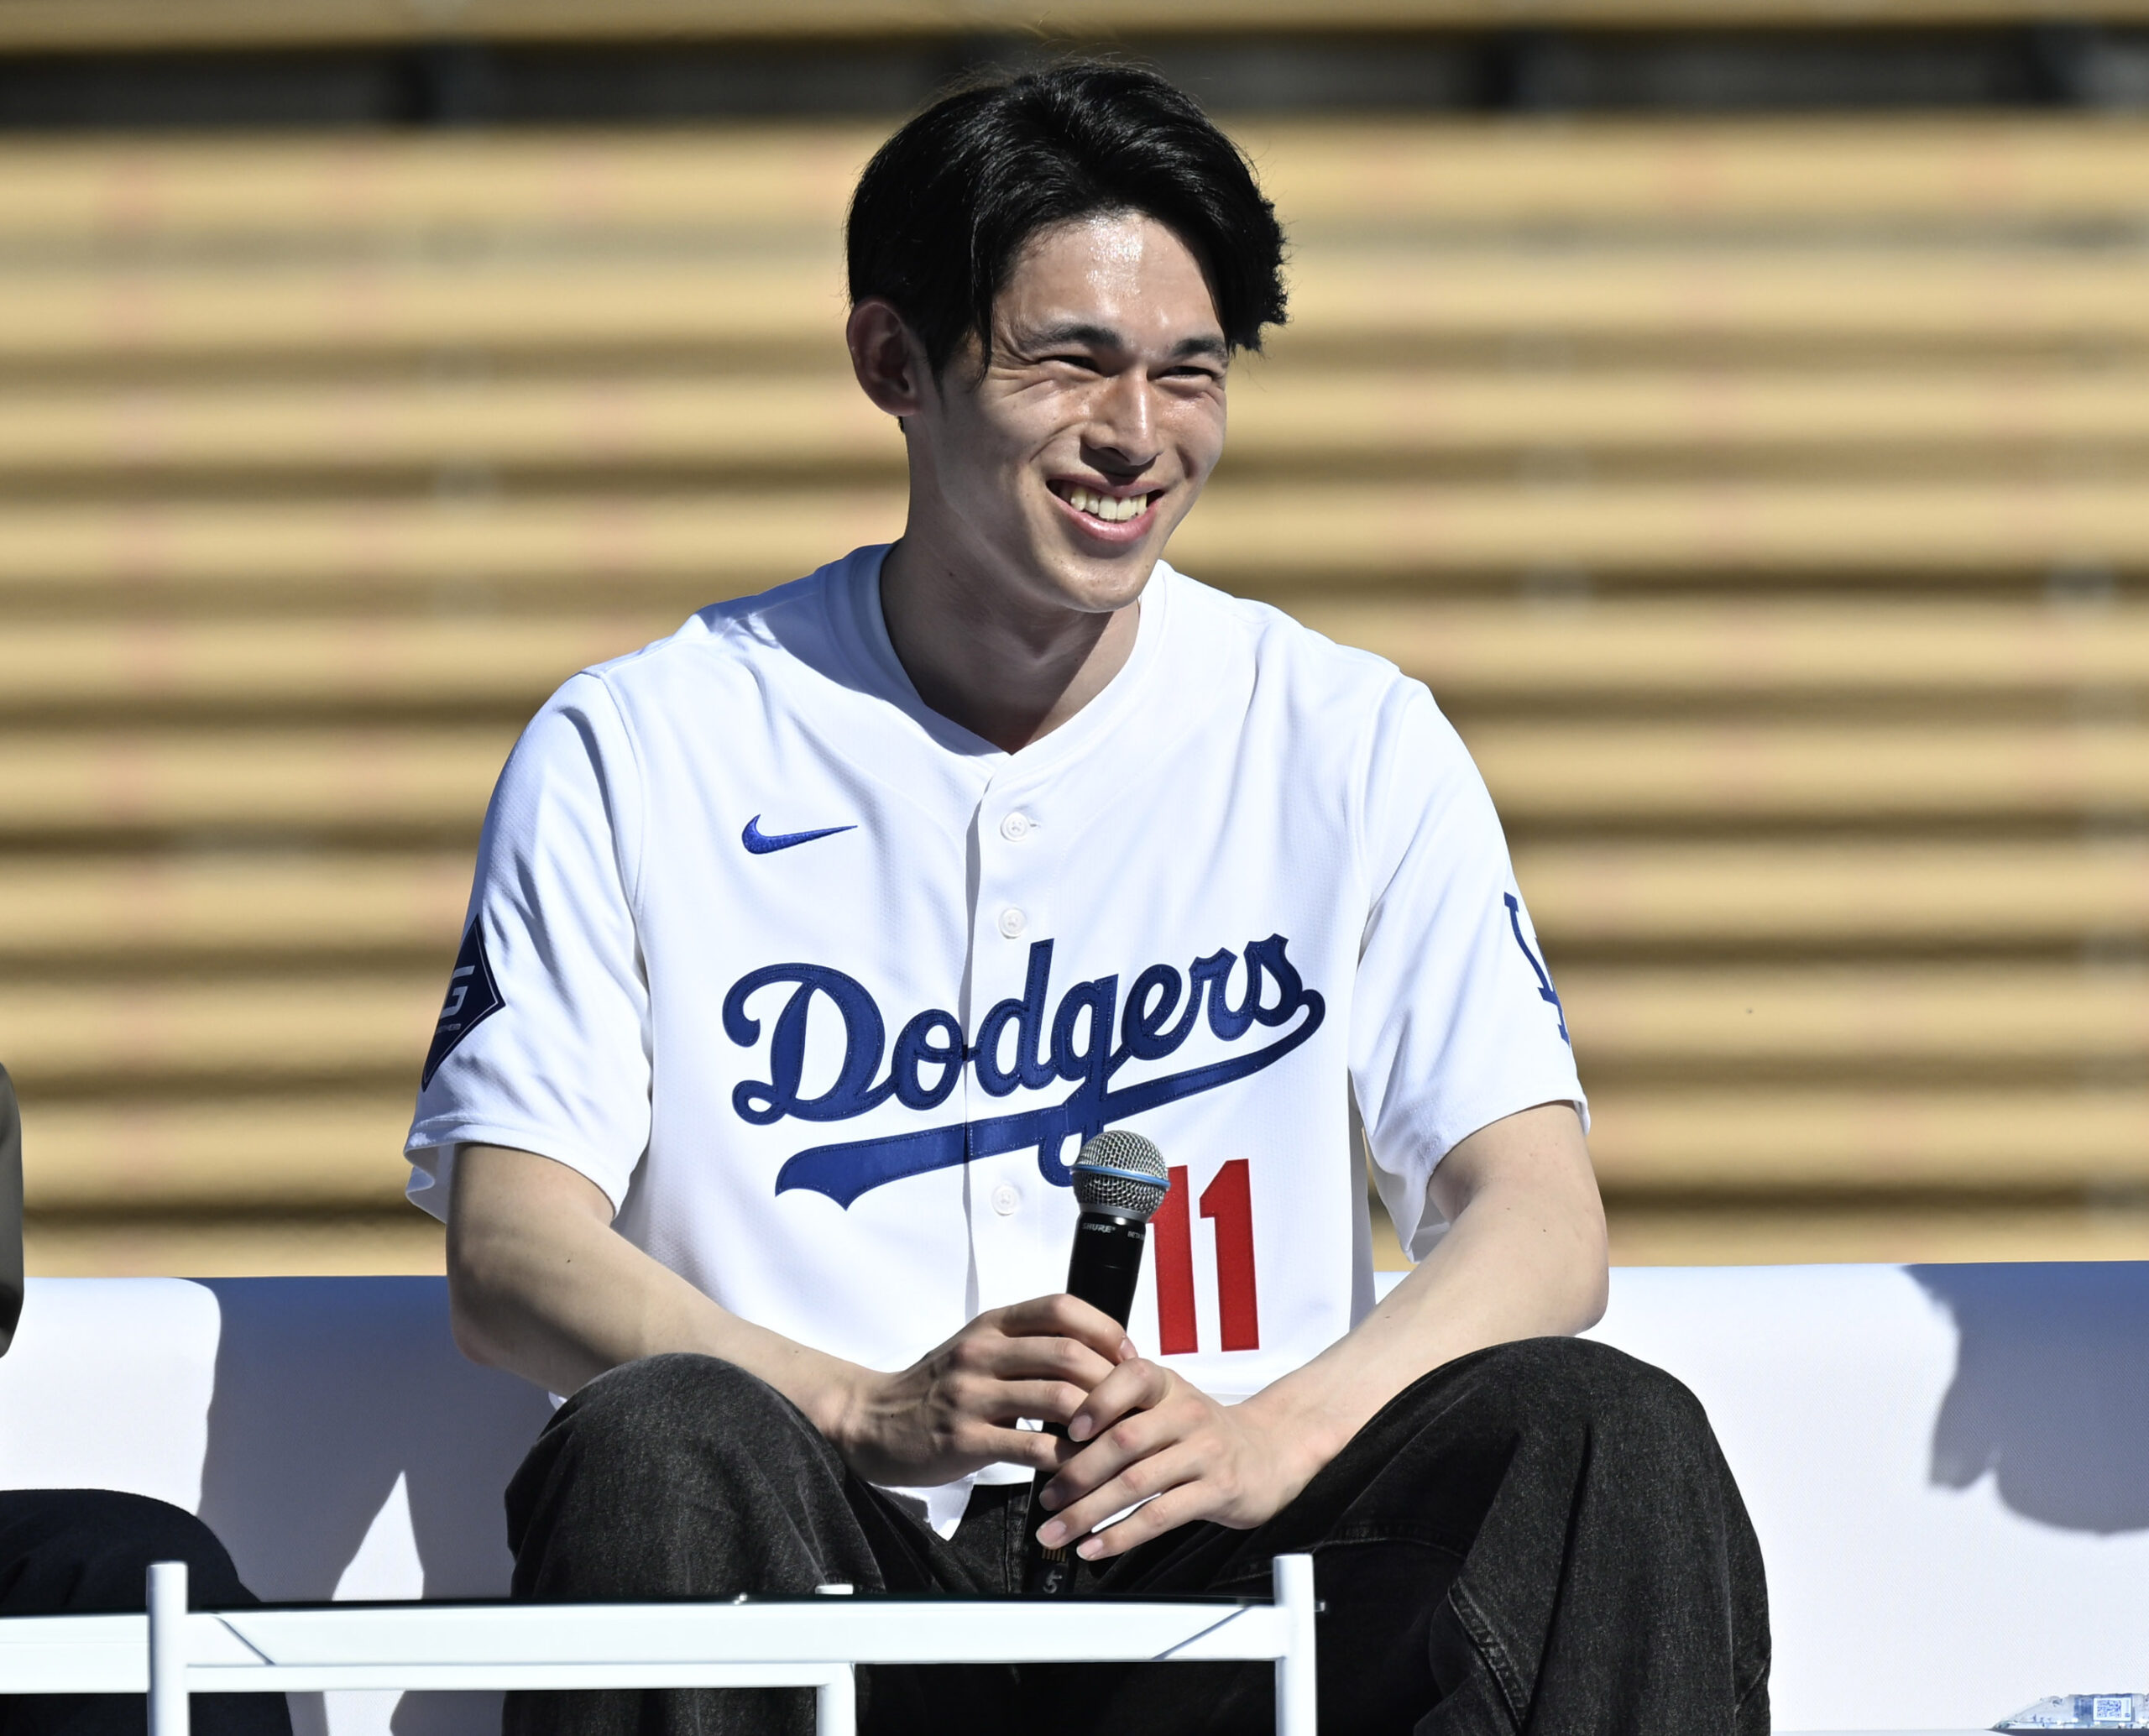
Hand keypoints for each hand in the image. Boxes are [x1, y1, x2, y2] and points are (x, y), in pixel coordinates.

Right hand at [828, 1294, 1132, 1487]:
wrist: (873, 1420)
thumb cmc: (936, 1387)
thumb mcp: (979, 1349)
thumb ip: (1028, 1345)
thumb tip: (1098, 1352)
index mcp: (991, 1325)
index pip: (1059, 1308)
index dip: (1104, 1328)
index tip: (1128, 1356)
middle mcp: (982, 1353)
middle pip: (1067, 1354)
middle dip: (1111, 1383)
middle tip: (1131, 1406)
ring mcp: (971, 1395)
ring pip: (1057, 1400)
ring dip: (1095, 1424)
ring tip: (1113, 1440)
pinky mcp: (964, 1440)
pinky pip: (1031, 1449)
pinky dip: (1065, 1461)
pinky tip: (1078, 1468)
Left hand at [1033, 1358, 1321, 1560]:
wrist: (1269, 1452)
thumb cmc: (1202, 1432)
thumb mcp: (1166, 1405)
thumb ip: (1120, 1411)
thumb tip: (1052, 1434)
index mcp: (1167, 1386)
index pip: (1131, 1378)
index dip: (1097, 1401)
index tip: (1067, 1430)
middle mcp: (1187, 1413)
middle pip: (1124, 1441)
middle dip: (1077, 1473)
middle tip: (1046, 1499)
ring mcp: (1205, 1452)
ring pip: (1136, 1483)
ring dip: (1089, 1511)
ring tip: (1057, 1532)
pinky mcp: (1217, 1490)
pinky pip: (1160, 1515)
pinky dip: (1120, 1534)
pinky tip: (1094, 1546)